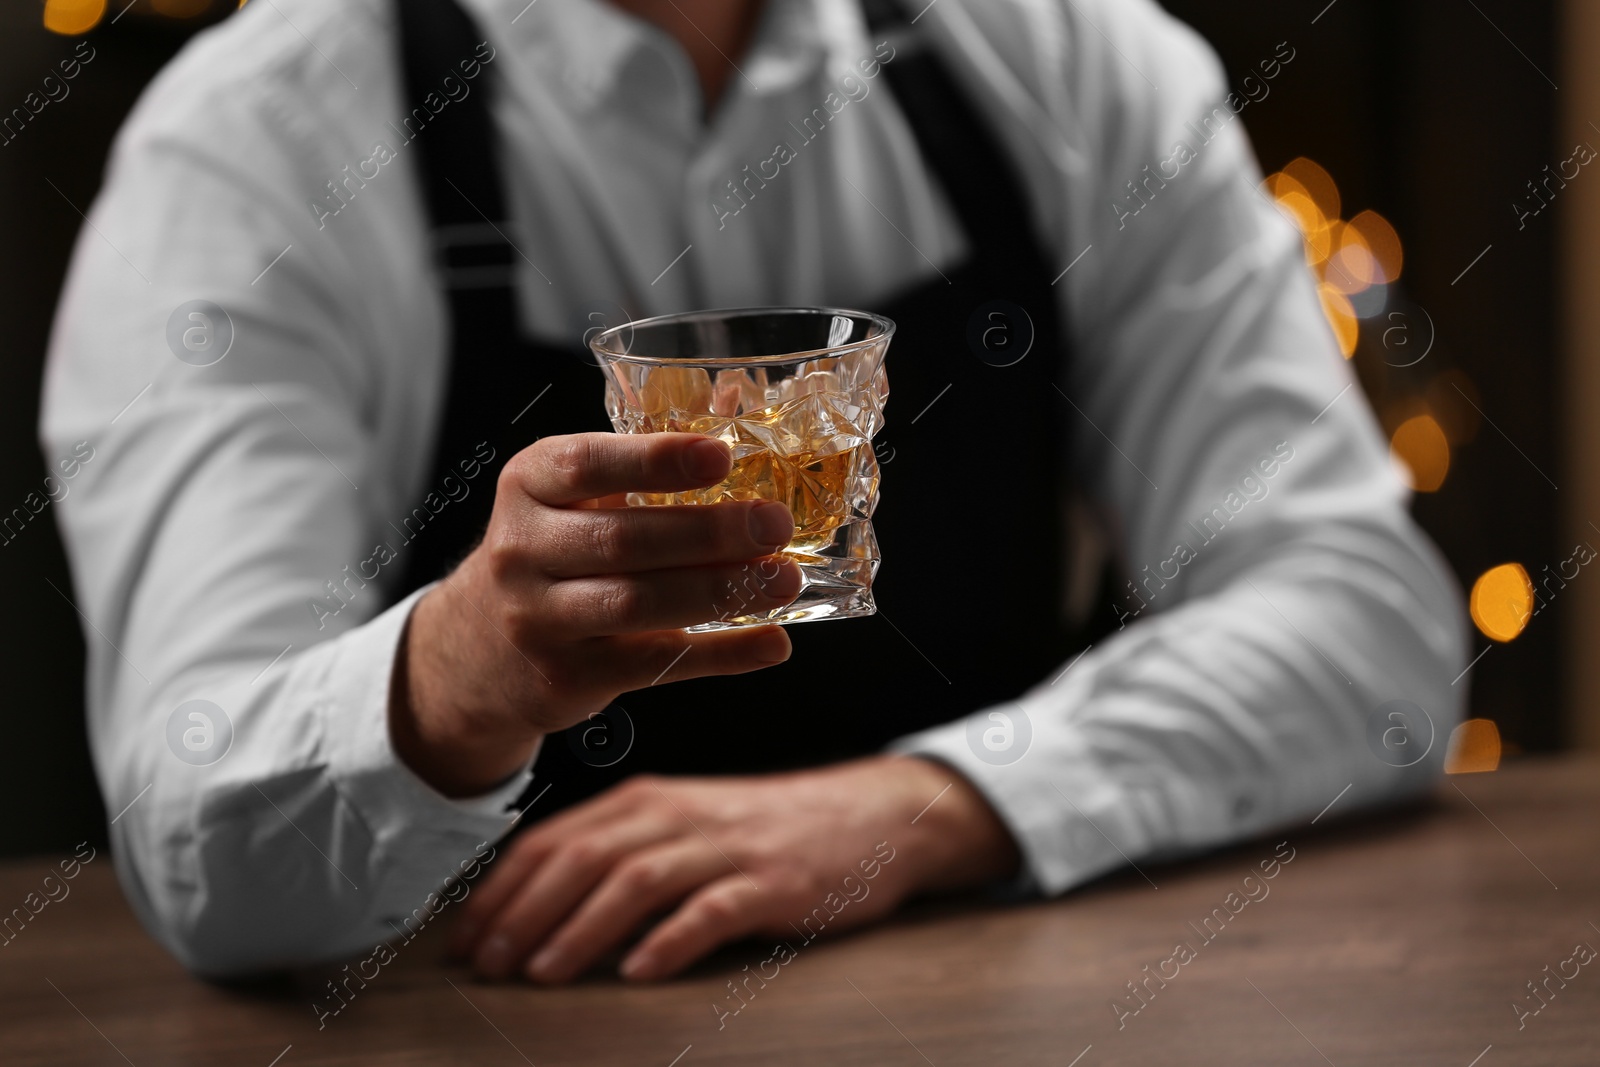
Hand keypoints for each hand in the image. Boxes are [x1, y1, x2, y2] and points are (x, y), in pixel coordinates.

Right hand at [389, 432, 802, 795]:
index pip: (587, 464)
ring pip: (637, 604)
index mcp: (529, 485)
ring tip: (783, 577)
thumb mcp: (573, 496)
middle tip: (774, 523)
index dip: (656, 460)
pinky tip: (772, 641)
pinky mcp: (567, 677)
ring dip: (719, 591)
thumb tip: (738, 399)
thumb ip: (648, 458)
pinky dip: (721, 655)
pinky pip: (654, 665)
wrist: (479, 647)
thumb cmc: (550, 551)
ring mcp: (539, 620)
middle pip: (622, 540)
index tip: (721, 455)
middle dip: (708, 532)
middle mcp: (523, 551)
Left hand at [447, 756, 1021, 981]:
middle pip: (585, 858)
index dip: (504, 890)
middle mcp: (679, 816)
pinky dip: (671, 938)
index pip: (556, 841)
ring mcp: (726, 847)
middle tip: (489, 963)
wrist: (867, 814)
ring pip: (637, 880)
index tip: (467, 939)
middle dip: (525, 912)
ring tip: (543, 971)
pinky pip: (713, 910)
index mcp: (647, 801)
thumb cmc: (762, 830)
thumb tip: (537, 911)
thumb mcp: (683, 827)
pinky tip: (640, 970)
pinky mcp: (773, 882)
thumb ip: (618, 854)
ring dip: (581, 928)